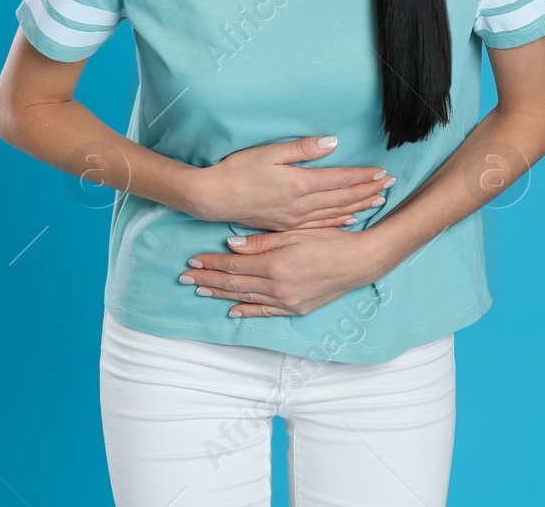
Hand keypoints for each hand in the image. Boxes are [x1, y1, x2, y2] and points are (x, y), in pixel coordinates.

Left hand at [181, 227, 384, 316]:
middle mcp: (277, 287)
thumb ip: (261, 242)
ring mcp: (286, 301)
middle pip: (234, 284)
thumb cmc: (329, 240)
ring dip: (220, 295)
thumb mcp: (295, 233)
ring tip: (201, 291)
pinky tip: (231, 310)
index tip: (193, 261)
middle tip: (186, 278)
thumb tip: (231, 246)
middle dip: (208, 280)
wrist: (358, 262)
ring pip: (245, 299)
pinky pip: (265, 312)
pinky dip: (246, 311)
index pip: (234, 266)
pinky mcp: (296, 309)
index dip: (211, 264)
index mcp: (275, 265)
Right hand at [188, 135, 395, 231]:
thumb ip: (303, 149)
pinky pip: (320, 225)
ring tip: (378, 200)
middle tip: (390, 184)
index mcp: (300, 184)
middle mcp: (301, 205)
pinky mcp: (286, 226)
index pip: (340, 179)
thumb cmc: (238, 170)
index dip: (363, 175)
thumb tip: (333, 143)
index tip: (383, 171)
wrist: (214, 198)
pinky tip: (350, 219)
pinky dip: (339, 221)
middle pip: (343, 197)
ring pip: (335, 212)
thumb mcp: (269, 152)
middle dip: (368, 190)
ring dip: (359, 205)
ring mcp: (294, 219)